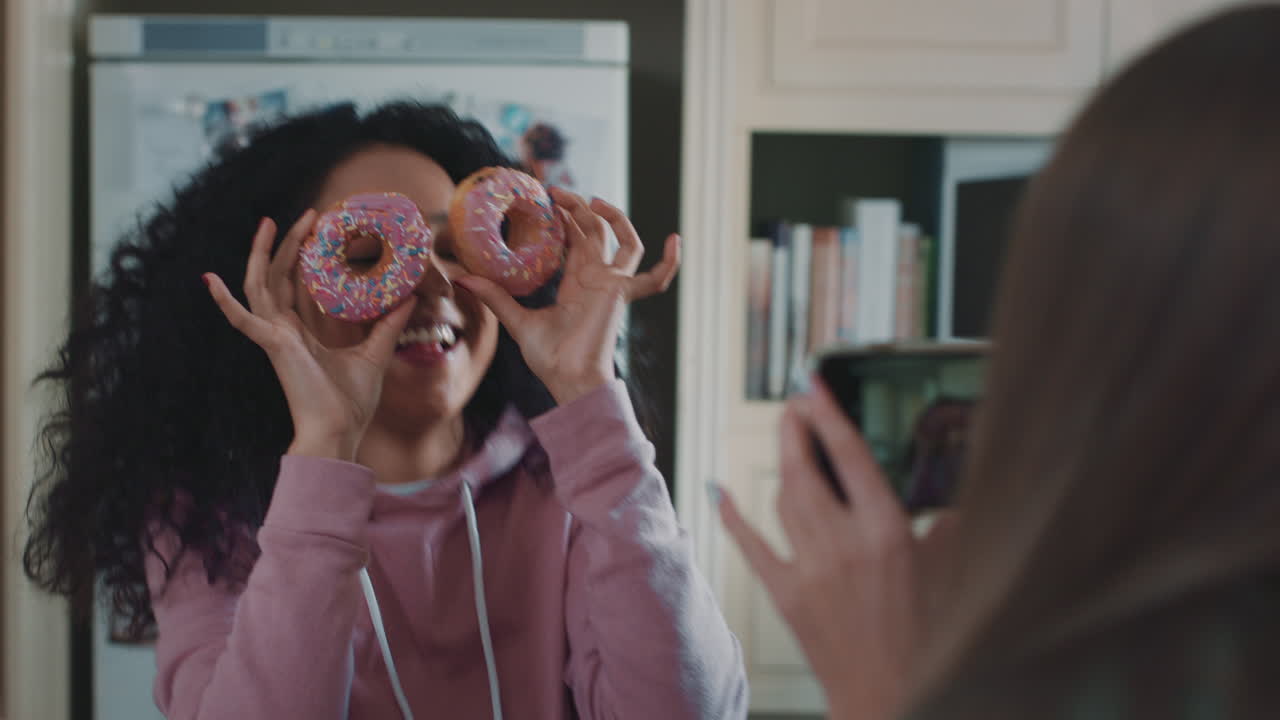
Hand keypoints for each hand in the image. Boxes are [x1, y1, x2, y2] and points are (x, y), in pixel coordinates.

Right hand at [203, 212, 415, 460]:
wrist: (339, 433)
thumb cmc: (351, 403)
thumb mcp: (376, 355)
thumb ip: (388, 325)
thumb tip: (409, 297)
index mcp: (300, 332)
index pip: (296, 285)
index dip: (304, 256)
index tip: (319, 229)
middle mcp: (283, 330)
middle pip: (277, 276)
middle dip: (287, 243)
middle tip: (308, 214)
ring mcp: (274, 336)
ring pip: (260, 285)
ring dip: (261, 253)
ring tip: (269, 222)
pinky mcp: (272, 346)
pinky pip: (241, 320)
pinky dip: (223, 301)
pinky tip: (208, 278)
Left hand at [456, 188, 679, 404]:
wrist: (569, 378)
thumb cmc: (549, 358)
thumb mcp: (516, 321)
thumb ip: (494, 297)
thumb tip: (459, 277)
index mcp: (576, 282)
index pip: (574, 239)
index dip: (564, 217)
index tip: (545, 198)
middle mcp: (596, 278)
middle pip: (594, 230)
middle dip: (577, 207)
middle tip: (554, 191)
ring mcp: (612, 283)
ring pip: (621, 239)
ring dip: (611, 216)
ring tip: (590, 200)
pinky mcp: (621, 292)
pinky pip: (654, 277)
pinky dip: (670, 262)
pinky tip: (676, 240)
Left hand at [715, 380, 919, 719]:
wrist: (893, 696)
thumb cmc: (927, 640)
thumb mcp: (950, 574)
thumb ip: (947, 533)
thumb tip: (952, 510)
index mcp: (888, 531)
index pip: (849, 455)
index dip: (827, 413)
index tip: (812, 384)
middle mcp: (844, 544)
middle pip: (804, 468)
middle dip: (794, 429)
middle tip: (793, 405)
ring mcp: (811, 569)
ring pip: (783, 499)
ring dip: (782, 465)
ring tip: (787, 443)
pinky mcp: (787, 595)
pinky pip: (752, 545)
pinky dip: (734, 516)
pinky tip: (720, 491)